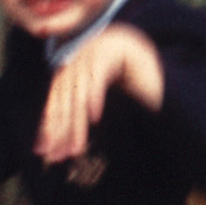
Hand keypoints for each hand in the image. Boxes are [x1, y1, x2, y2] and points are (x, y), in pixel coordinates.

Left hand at [37, 27, 161, 163]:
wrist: (162, 64)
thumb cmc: (137, 88)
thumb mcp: (105, 101)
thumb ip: (82, 111)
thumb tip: (57, 140)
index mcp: (76, 66)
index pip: (58, 98)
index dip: (49, 125)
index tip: (43, 150)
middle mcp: (82, 57)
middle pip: (65, 97)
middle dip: (60, 130)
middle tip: (57, 155)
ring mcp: (97, 50)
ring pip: (79, 91)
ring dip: (76, 123)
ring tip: (76, 148)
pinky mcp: (115, 49)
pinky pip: (99, 74)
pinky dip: (95, 96)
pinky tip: (95, 117)